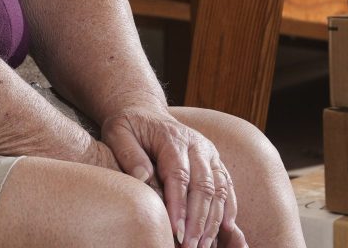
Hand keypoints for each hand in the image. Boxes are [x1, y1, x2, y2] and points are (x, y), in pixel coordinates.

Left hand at [100, 106, 246, 247]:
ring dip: (213, 220)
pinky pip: (227, 185)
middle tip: (189, 247)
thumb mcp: (118, 132)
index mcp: (173, 139)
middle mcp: (197, 145)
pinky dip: (229, 207)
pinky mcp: (215, 161)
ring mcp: (209, 153)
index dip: (179, 206)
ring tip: (202, 246)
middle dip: (198, 220)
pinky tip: (224, 229)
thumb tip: (142, 177)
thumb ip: (128, 153)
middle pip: (204, 186)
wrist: (146, 112)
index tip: (175, 231)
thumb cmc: (129, 126)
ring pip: (219, 188)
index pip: (179, 176)